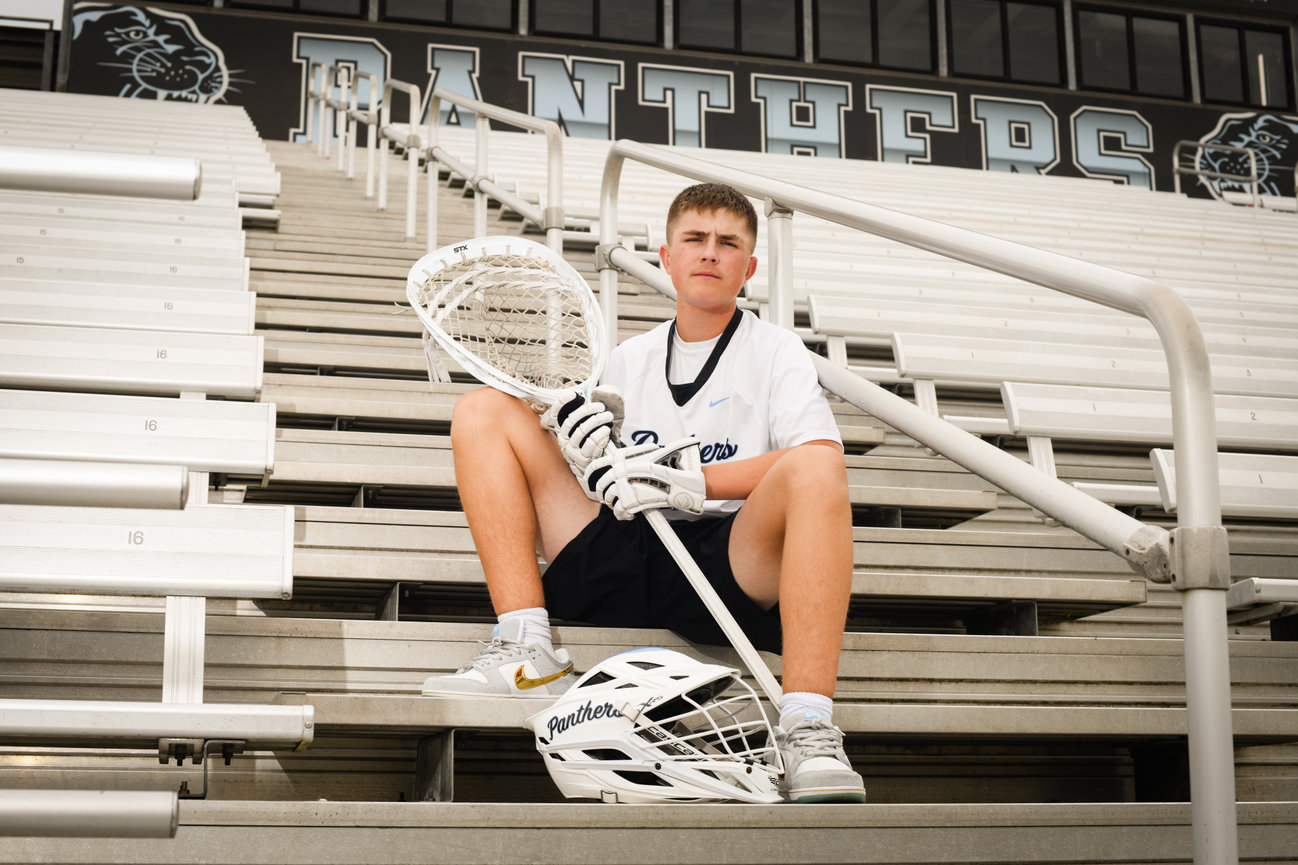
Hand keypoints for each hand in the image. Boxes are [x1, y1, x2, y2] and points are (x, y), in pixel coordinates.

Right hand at [540, 386, 624, 479]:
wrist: (600, 466)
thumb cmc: (596, 441)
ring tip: (608, 417)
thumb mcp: (593, 424)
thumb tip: (601, 391)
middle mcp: (564, 439)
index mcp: (564, 428)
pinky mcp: (582, 459)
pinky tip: (606, 431)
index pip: (556, 413)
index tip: (574, 394)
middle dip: (587, 410)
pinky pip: (591, 443)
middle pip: (571, 420)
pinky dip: (600, 435)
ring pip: (582, 430)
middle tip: (601, 407)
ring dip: (597, 420)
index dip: (562, 403)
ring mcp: (571, 450)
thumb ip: (595, 408)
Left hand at [583, 438, 706, 519]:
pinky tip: (630, 513)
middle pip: (600, 485)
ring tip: (623, 505)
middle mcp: (619, 470)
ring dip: (614, 505)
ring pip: (608, 499)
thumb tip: (617, 463)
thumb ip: (631, 459)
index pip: (595, 466)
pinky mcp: (630, 501)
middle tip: (611, 497)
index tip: (591, 482)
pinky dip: (624, 514)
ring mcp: (623, 486)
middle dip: (604, 493)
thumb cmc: (669, 465)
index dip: (590, 475)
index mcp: (621, 456)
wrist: (682, 479)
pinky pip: (619, 511)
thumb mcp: (648, 455)